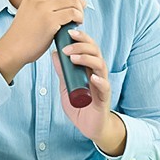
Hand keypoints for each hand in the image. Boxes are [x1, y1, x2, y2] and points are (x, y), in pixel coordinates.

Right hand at [0, 0, 84, 82]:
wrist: (14, 48)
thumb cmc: (26, 31)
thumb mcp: (33, 8)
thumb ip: (51, 0)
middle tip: (76, 11)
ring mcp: (43, 8)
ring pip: (73, 0)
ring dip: (80, 10)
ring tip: (76, 19)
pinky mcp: (50, 21)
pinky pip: (73, 13)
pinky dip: (78, 18)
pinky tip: (74, 24)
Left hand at [52, 29, 126, 155]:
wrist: (90, 127)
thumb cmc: (80, 105)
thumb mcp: (66, 86)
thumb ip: (62, 71)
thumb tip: (54, 53)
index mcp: (89, 68)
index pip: (88, 47)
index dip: (81, 38)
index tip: (69, 33)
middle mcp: (97, 73)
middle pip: (95, 52)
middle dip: (81, 45)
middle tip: (67, 47)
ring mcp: (102, 84)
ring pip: (100, 65)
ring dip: (87, 59)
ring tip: (74, 58)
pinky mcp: (104, 98)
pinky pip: (105, 86)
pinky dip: (99, 81)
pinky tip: (92, 78)